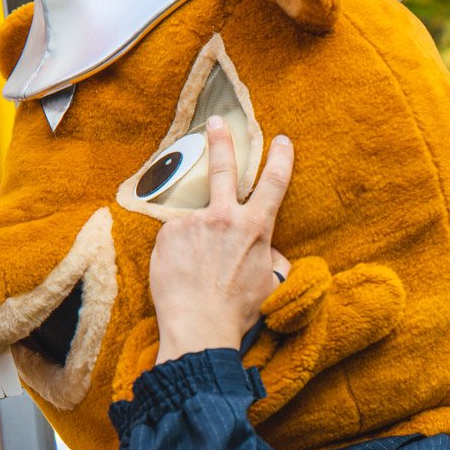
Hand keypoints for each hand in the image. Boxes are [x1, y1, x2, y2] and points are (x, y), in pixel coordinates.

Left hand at [150, 117, 293, 362]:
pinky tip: (181, 275)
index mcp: (255, 228)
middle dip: (222, 141)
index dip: (281, 159)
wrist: (199, 327)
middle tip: (217, 122)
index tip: (282, 140)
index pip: (273, 184)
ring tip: (197, 271)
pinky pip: (175, 239)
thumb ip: (272, 260)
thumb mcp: (270, 285)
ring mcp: (192, 224)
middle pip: (223, 169)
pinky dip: (178, 254)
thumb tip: (270, 253)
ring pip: (196, 224)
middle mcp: (224, 218)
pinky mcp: (167, 235)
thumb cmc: (238, 311)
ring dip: (196, 242)